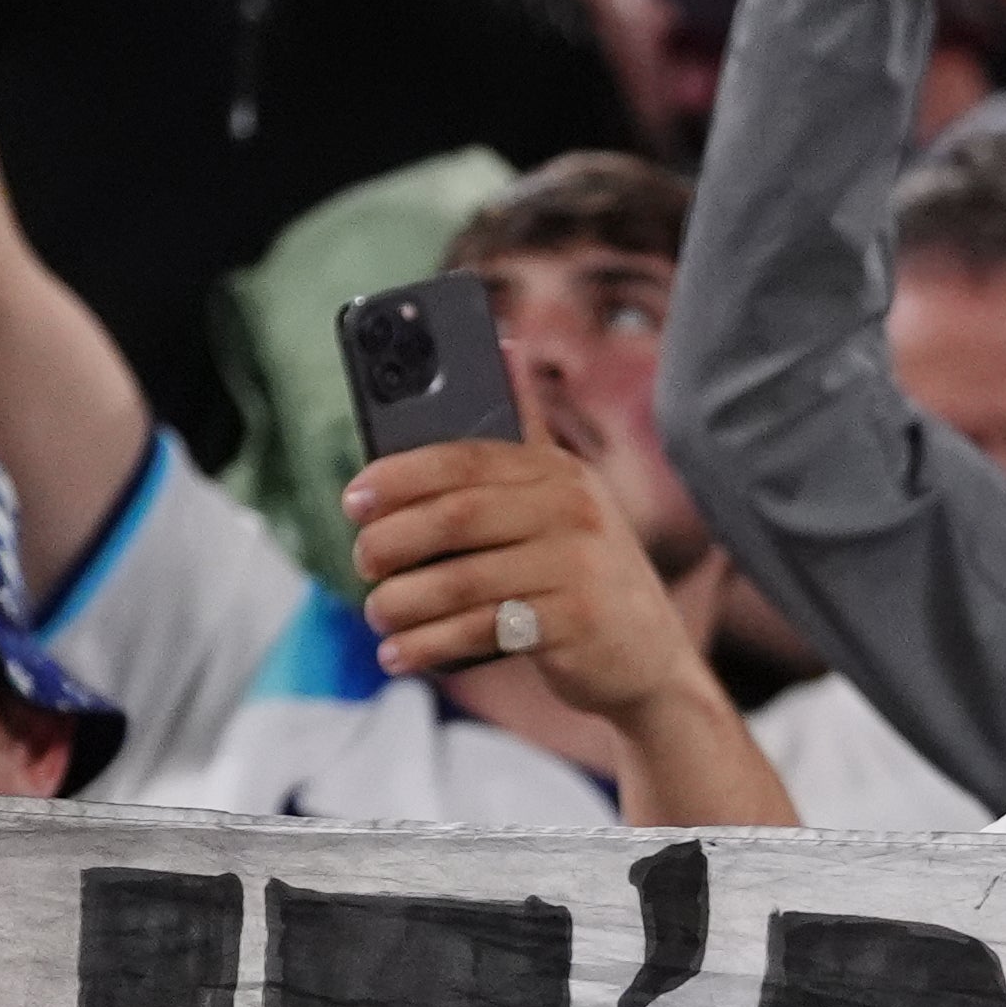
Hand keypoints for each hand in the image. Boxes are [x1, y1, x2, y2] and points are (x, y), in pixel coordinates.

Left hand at [345, 437, 709, 728]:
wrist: (652, 662)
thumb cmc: (586, 577)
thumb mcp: (566, 502)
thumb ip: (528, 437)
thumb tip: (504, 344)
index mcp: (560, 472)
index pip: (465, 459)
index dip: (399, 476)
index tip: (353, 500)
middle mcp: (574, 510)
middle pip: (456, 516)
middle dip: (393, 540)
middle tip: (361, 561)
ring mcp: (578, 566)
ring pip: (463, 579)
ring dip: (404, 600)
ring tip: (376, 613)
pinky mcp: (576, 621)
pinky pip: (483, 628)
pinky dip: (431, 644)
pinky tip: (401, 654)